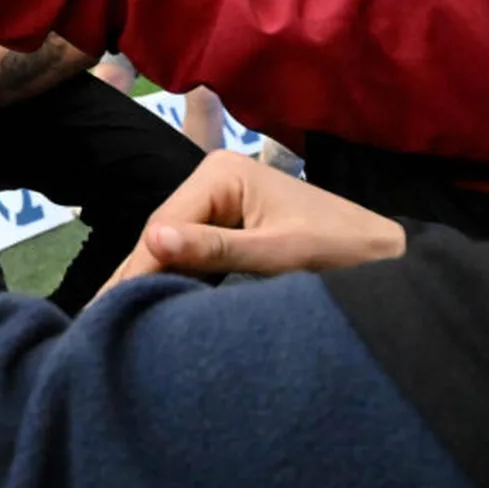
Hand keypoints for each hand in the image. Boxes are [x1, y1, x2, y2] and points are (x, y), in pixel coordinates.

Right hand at [99, 151, 406, 295]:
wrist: (389, 257)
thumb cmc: (340, 250)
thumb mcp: (278, 253)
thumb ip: (216, 249)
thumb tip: (151, 240)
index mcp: (221, 173)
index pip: (167, 221)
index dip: (141, 264)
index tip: (114, 304)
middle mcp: (214, 177)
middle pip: (163, 229)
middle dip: (137, 271)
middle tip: (99, 315)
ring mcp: (220, 198)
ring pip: (172, 240)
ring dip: (149, 275)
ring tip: (113, 312)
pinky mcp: (229, 220)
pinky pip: (191, 247)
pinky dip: (172, 273)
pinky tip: (149, 297)